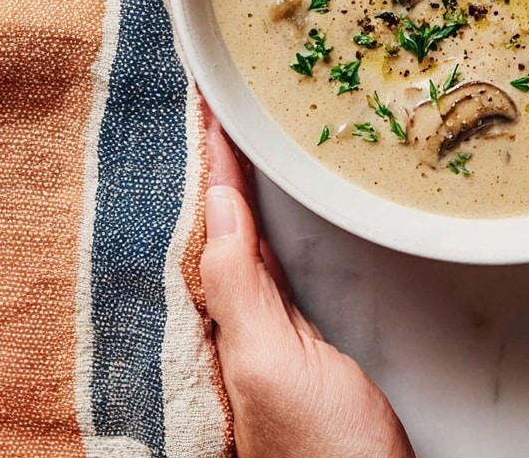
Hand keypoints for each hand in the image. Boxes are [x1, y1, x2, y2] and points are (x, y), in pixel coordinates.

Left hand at [199, 108, 415, 457]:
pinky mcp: (301, 337)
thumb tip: (218, 205)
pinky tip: (260, 208)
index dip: (210, 159)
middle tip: (212, 104)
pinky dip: (263, 222)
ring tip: (229, 136)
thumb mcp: (271, 361)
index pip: (211, 218)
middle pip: (220, 221)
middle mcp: (237, 319)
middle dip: (214, 162)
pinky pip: (270, 260)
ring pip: (244, 237)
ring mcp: (268, 327)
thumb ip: (238, 285)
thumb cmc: (322, 451)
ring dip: (236, 186)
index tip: (207, 106)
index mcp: (221, 319)